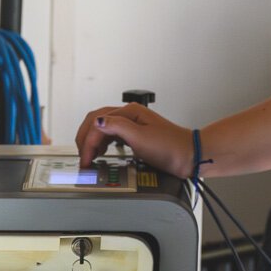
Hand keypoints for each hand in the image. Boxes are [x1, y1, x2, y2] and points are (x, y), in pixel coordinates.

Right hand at [74, 101, 192, 176]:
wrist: (189, 156)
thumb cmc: (171, 147)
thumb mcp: (141, 138)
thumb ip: (117, 128)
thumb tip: (97, 122)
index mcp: (129, 112)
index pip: (98, 122)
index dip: (88, 142)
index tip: (85, 159)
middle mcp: (129, 115)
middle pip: (96, 121)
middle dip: (85, 138)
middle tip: (82, 157)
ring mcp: (132, 124)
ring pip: (103, 127)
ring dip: (92, 140)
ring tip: (88, 157)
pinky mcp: (136, 134)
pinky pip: (112, 134)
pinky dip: (101, 143)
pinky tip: (101, 152)